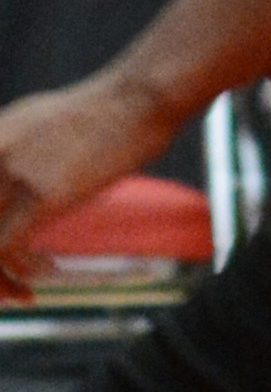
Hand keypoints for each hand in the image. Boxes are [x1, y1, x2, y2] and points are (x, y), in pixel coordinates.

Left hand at [0, 69, 176, 287]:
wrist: (137, 100)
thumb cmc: (105, 109)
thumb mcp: (39, 120)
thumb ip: (15, 149)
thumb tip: (17, 177)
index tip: (3, 255)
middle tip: (6, 282)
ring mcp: (10, 173)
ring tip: (19, 292)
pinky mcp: (37, 195)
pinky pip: (4, 249)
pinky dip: (13, 276)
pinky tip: (36, 279)